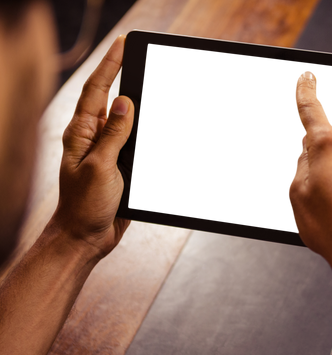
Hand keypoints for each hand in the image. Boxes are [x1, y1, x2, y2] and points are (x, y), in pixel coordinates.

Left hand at [50, 35, 132, 259]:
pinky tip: (153, 122)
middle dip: (121, 74)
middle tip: (136, 54)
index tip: (122, 45)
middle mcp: (92, 138)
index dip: (109, 65)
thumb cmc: (85, 205)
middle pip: (109, 98)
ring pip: (124, 119)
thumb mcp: (100, 167)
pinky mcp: (119, 165)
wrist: (86, 236)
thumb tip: (125, 102)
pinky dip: (143, 129)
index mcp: (81, 134)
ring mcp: (106, 151)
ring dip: (136, 101)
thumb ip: (113, 134)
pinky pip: (133, 140)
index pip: (96, 91)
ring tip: (149, 81)